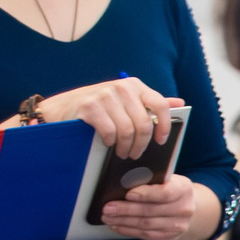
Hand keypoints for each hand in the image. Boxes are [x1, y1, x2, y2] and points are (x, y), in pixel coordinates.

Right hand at [33, 76, 180, 156]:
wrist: (59, 109)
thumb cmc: (98, 108)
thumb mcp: (126, 102)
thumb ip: (150, 103)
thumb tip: (179, 102)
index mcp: (134, 85)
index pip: (160, 105)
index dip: (164, 126)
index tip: (160, 141)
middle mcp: (121, 87)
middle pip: (144, 124)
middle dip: (142, 144)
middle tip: (136, 154)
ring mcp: (104, 95)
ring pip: (128, 131)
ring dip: (127, 148)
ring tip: (123, 153)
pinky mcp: (89, 106)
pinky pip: (110, 133)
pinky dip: (110, 142)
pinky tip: (107, 143)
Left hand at [100, 172, 205, 239]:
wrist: (183, 206)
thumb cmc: (167, 188)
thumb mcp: (164, 179)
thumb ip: (149, 180)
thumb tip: (122, 183)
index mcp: (183, 189)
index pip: (165, 193)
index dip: (146, 194)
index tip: (128, 194)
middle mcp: (185, 209)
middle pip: (151, 211)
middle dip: (126, 210)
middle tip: (107, 208)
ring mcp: (179, 225)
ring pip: (147, 225)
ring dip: (124, 222)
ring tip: (107, 218)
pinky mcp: (171, 237)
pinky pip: (147, 235)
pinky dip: (129, 231)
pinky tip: (117, 226)